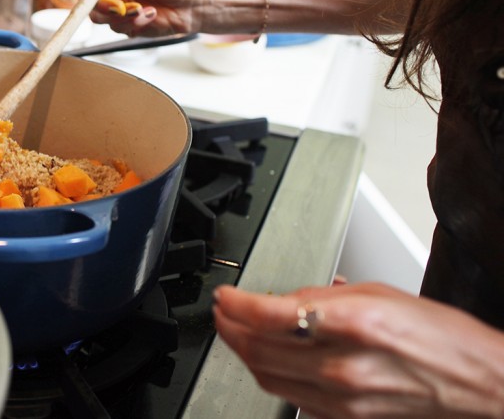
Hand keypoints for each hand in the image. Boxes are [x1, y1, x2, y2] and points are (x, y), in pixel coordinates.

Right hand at [79, 0, 199, 36]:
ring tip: (143, 9)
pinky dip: (135, 23)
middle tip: (121, 7)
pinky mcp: (126, 24)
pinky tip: (150, 14)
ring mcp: (117, 7)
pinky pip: (118, 28)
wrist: (191, 2)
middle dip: (105, 5)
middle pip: (89, 1)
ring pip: (101, 17)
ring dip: (123, 16)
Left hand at [213, 282, 503, 418]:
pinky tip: (268, 359)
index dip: (236, 304)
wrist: (480, 383)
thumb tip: (283, 298)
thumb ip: (323, 296)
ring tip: (236, 332)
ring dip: (244, 354)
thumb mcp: (379, 293)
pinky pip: (292, 398)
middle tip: (222, 313)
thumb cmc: (441, 337)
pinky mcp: (345, 418)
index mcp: (354, 324)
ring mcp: (343, 399)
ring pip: (269, 378)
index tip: (224, 296)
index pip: (270, 315)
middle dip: (230, 328)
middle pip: (260, 350)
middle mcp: (344, 365)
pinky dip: (272, 376)